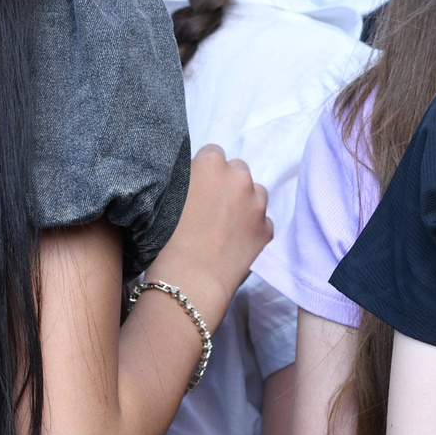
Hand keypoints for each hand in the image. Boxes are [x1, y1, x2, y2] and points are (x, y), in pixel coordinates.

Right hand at [154, 145, 270, 305]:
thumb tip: (196, 180)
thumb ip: (187, 179)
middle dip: (228, 185)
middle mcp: (240, 177)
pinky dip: (252, 230)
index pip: (213, 153)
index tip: (197, 190)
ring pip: (255, 194)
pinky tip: (235, 245)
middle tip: (211, 210)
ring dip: (245, 204)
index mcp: (212, 164)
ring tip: (225, 228)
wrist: (189, 281)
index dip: (204, 173)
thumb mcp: (168, 197)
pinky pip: (263, 222)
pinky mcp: (268, 230)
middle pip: (238, 171)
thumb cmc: (167, 240)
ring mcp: (258, 204)